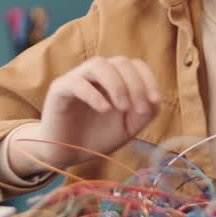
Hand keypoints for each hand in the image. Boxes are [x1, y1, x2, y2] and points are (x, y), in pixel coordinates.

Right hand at [11, 57, 160, 175]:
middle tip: (138, 110)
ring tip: (122, 108)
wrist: (68, 154)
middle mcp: (97, 73)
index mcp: (115, 78)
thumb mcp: (129, 126)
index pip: (135, 65)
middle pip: (121, 62)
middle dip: (135, 85)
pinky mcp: (59, 89)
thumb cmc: (99, 136)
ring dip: (117, 85)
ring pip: (99, 65)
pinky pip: (76, 82)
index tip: (155, 100)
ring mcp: (77, 78)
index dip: (148, 79)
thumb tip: (155, 100)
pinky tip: (104, 110)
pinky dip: (94, 94)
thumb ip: (145, 112)